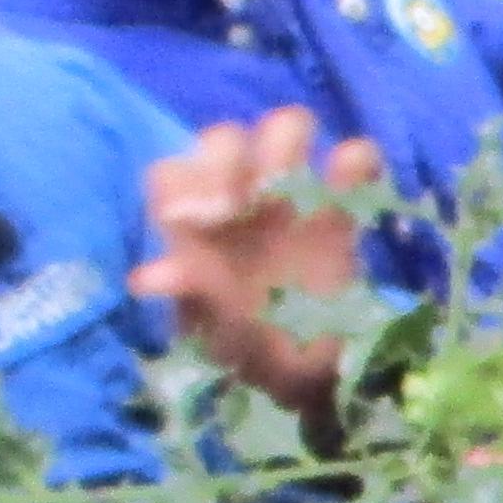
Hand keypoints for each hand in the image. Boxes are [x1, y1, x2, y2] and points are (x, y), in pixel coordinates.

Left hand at [129, 107, 382, 420]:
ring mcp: (292, 195)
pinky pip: (356, 159)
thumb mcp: (208, 330)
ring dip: (285, 145)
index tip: (202, 218)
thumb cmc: (244, 348)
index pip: (174, 174)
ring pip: (287, 128)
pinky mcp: (342, 208)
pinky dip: (357, 162)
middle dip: (227, 161)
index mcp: (197, 223)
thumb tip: (146, 279)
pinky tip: (351, 192)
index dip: (183, 186)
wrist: (304, 373)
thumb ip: (185, 296)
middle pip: (224, 139)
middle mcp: (238, 196)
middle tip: (240, 206)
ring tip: (291, 191)